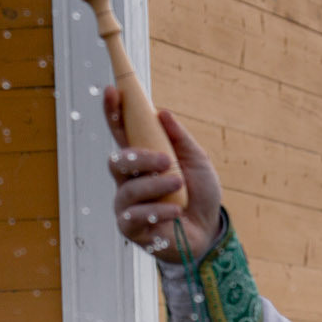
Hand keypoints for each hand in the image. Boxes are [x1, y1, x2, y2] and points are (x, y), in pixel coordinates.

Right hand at [106, 87, 223, 261]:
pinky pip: (134, 217)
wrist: (209, 231)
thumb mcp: (198, 161)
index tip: (112, 90)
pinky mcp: (132, 229)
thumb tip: (162, 112)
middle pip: (117, 161)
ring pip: (128, 190)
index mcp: (142, 159)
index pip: (121, 132)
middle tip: (166, 160)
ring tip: (179, 185)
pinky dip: (157, 211)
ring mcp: (127, 205)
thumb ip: (180, 138)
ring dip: (155, 185)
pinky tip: (176, 211)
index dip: (113, 112)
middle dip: (140, 158)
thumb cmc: (199, 194)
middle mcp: (129, 180)